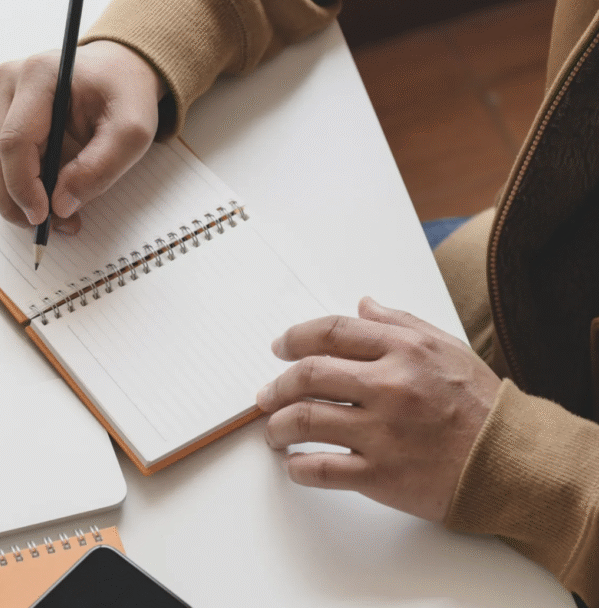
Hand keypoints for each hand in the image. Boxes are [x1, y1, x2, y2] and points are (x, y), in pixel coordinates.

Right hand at [0, 40, 165, 232]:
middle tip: (48, 228)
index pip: (14, 141)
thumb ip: (99, 168)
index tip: (43, 218)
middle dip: (16, 201)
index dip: (23, 186)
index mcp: (39, 75)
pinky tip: (47, 196)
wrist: (119, 70)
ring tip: (56, 217)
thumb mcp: (132, 132)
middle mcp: (9, 81)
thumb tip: (60, 206)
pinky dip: (19, 186)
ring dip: (16, 198)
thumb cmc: (125, 94)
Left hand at [256, 297, 500, 521]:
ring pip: (305, 421)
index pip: (330, 333)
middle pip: (307, 375)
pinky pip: (321, 468)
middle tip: (266, 395)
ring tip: (274, 431)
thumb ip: (400, 323)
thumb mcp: (446, 348)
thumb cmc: (479, 405)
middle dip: (276, 385)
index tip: (279, 347)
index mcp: (403, 351)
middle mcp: (389, 387)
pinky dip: (297, 467)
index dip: (294, 338)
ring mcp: (383, 432)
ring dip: (277, 426)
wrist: (513, 462)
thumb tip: (362, 305)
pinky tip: (294, 464)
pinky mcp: (381, 475)